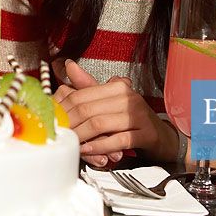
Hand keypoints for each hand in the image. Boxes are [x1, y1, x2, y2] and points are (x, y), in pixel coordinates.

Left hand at [53, 59, 177, 167]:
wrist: (163, 136)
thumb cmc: (133, 119)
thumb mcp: (110, 100)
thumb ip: (88, 86)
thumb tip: (69, 65)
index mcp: (117, 87)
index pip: (82, 95)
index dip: (64, 109)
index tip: (52, 120)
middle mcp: (128, 97)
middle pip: (88, 110)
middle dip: (69, 124)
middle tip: (57, 135)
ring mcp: (138, 115)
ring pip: (100, 124)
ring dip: (81, 136)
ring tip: (70, 143)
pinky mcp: (145, 134)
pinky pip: (118, 140)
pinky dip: (100, 147)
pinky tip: (88, 150)